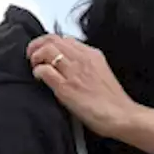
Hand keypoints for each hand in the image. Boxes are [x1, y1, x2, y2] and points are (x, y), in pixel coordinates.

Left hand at [27, 34, 153, 151]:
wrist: (122, 116)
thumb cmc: (113, 101)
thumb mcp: (101, 73)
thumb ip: (87, 65)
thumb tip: (70, 65)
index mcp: (92, 54)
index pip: (65, 38)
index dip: (50, 42)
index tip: (44, 50)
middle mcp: (82, 59)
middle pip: (52, 39)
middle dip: (38, 45)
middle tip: (32, 55)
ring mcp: (74, 72)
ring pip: (46, 50)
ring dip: (35, 56)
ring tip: (34, 65)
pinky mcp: (66, 88)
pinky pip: (44, 71)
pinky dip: (37, 72)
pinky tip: (39, 78)